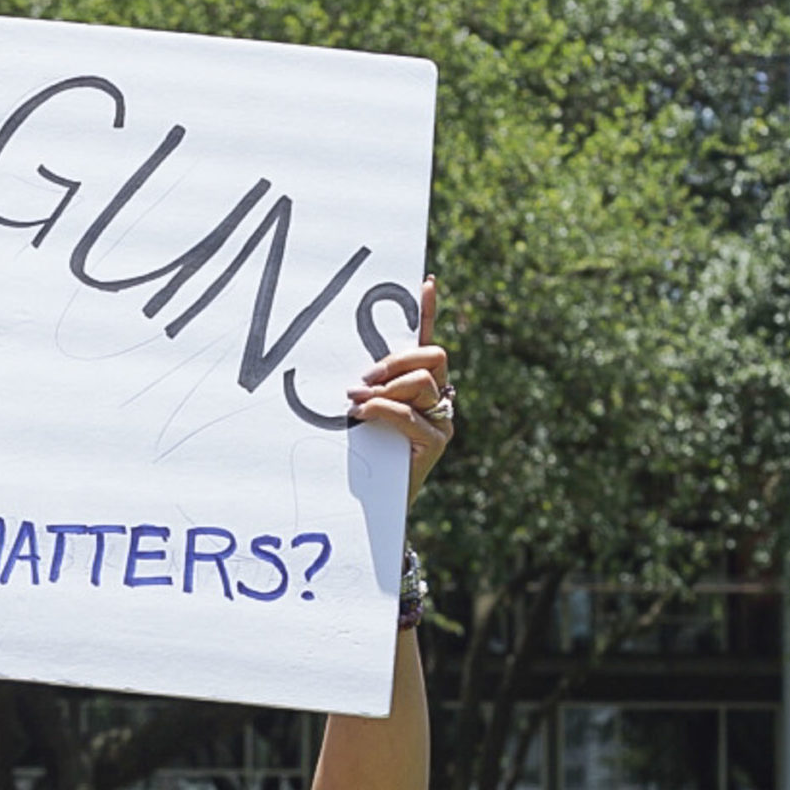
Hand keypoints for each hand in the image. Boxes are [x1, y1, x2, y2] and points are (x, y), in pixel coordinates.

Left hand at [343, 276, 451, 505]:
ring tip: (356, 403)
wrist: (374, 506)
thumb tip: (348, 369)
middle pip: (432, 356)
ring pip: (422, 383)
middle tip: (363, 378)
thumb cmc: (363, 455)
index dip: (428, 312)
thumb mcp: (361, 412)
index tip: (423, 283)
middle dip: (396, 360)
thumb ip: (365, 387)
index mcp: (420, 384)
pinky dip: (382, 410)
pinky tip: (361, 414)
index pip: (427, 341)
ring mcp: (441, 420)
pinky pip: (410, 414)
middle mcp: (438, 397)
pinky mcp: (436, 442)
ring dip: (385, 389)